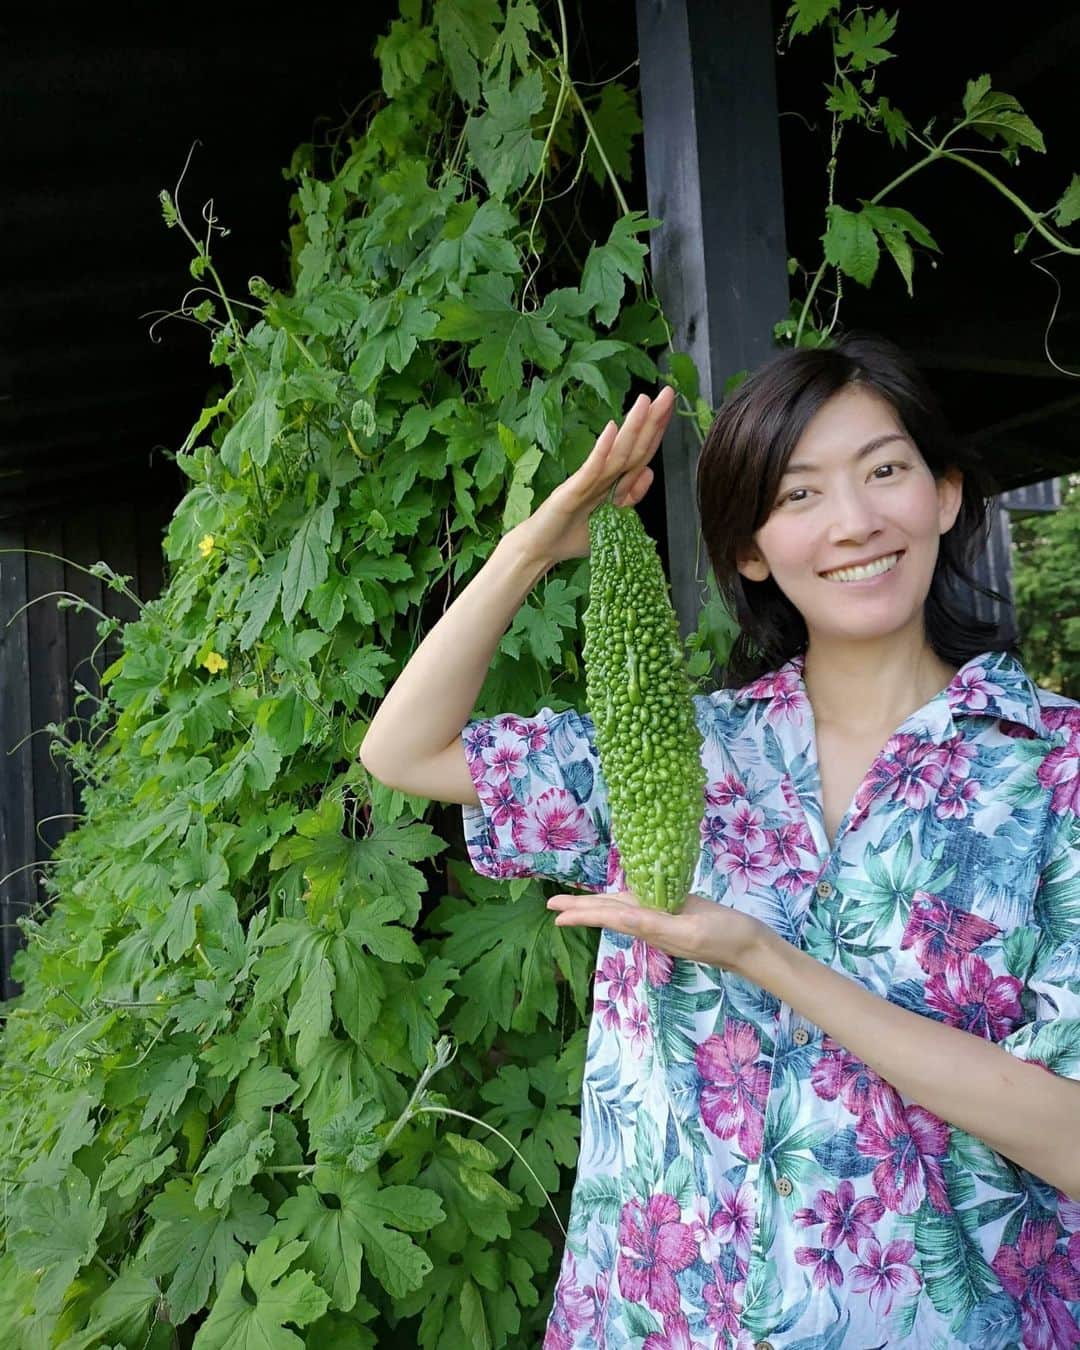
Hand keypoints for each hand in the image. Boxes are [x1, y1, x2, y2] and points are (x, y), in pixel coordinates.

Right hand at [511, 386, 675, 565]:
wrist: (540, 549)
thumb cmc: (571, 534)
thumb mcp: (610, 519)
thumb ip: (629, 496)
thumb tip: (650, 472)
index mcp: (613, 483)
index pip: (641, 453)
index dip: (657, 431)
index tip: (671, 406)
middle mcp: (602, 477)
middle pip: (633, 446)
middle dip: (651, 420)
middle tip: (667, 393)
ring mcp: (587, 482)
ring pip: (616, 453)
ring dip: (632, 427)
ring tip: (644, 402)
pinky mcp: (571, 491)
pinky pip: (591, 469)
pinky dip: (602, 450)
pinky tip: (612, 429)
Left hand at [546, 889, 771, 975]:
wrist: (751, 946)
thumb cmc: (725, 937)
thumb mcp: (689, 931)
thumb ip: (657, 926)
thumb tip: (625, 919)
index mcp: (650, 928)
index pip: (610, 917)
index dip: (584, 914)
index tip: (557, 915)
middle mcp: (651, 924)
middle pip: (610, 913)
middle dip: (581, 909)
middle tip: (552, 906)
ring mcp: (663, 918)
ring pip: (623, 907)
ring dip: (598, 904)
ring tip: (574, 903)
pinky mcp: (675, 911)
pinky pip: (643, 903)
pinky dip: (625, 899)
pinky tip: (617, 898)